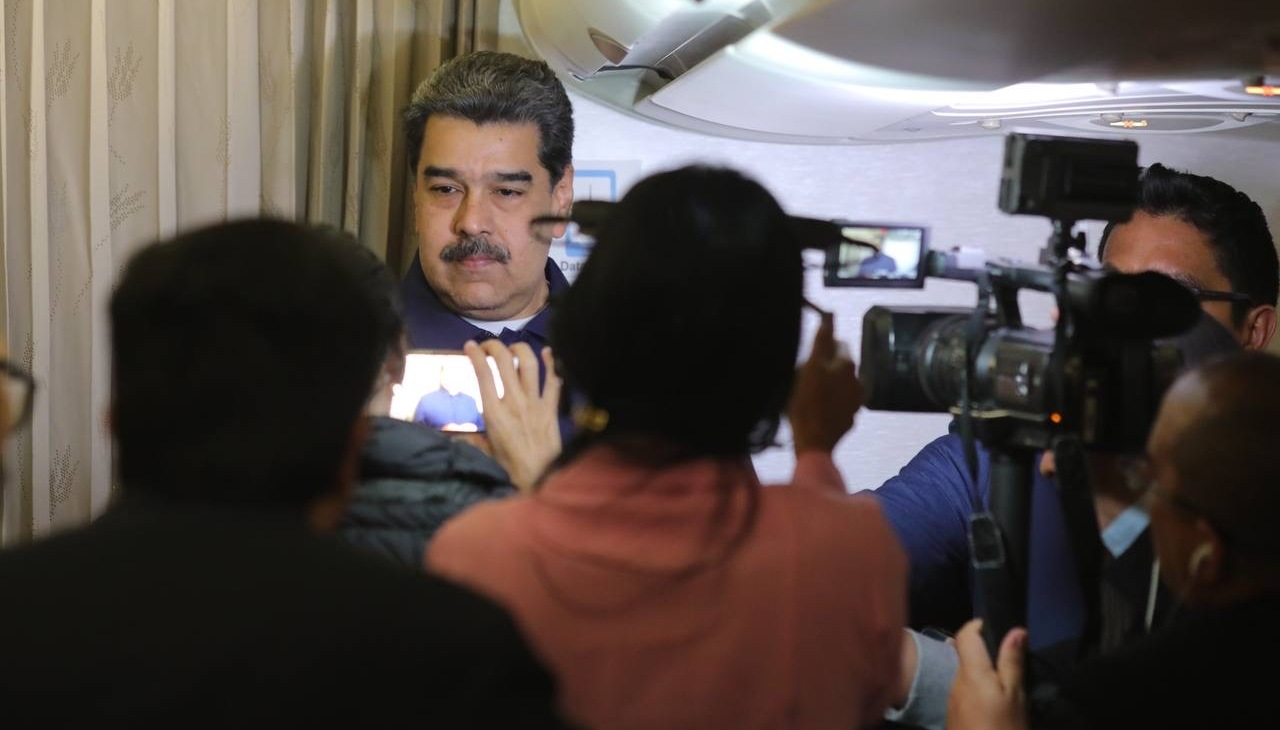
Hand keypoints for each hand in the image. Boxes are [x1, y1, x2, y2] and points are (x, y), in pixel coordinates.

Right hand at [465, 340, 561, 492]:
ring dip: (521, 349)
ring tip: (514, 348)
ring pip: (530, 364)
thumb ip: (470, 440)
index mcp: (494, 412)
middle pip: (504, 361)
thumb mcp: (484, 452)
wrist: (541, 478)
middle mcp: (514, 402)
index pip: (482, 374)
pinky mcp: (551, 408)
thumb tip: (453, 438)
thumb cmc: (509, 467)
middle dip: (495, 346)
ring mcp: (535, 403)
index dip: (475, 354)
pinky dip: (552, 364)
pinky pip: (553, 381)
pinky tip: (549, 352)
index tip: (470, 346)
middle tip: (489, 346)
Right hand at [788, 312, 860, 453]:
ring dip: (830, 384)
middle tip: (806, 376)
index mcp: (847, 364)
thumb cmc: (806, 402)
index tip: (809, 356)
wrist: (813, 441)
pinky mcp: (850, 418)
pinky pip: (840, 403)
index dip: (822, 347)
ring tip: (811, 394)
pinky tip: (818, 409)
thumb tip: (829, 318)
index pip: (837, 343)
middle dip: (826, 366)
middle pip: (840, 364)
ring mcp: (856, 401)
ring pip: (841, 384)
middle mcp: (858, 380)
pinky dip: (832, 402)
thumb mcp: (809, 367)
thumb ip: (821, 341)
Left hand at [947, 619, 1028, 729]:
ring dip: (983, 673)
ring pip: (966, 675)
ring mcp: (952, 699)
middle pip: (965, 655)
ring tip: (1007, 684)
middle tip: (1011, 661)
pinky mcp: (953, 714)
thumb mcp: (1015, 696)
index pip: (965, 634)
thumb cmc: (1003, 728)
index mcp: (970, 672)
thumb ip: (1012, 663)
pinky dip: (978, 690)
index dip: (979, 626)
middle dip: (986, 653)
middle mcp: (955, 681)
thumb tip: (1016, 629)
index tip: (998, 628)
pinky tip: (994, 703)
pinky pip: (965, 692)